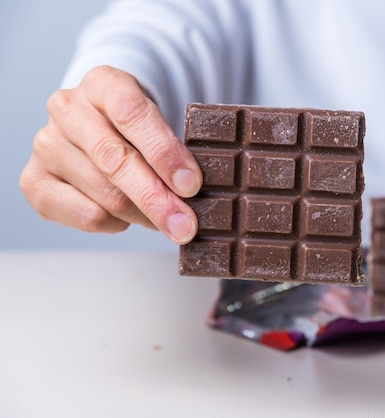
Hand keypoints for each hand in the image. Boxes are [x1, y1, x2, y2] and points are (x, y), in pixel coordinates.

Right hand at [19, 65, 201, 243]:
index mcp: (103, 83)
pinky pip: (87, 216)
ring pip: (106, 195)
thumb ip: (175, 151)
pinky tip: (126, 215)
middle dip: (158, 199)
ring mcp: (46, 145)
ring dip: (144, 216)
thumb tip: (193, 192)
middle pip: (116, 161)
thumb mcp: (159, 123)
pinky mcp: (34, 181)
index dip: (164, 152)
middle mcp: (67, 109)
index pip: (132, 114)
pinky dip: (116, 223)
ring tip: (163, 217)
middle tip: (186, 225)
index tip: (191, 184)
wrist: (100, 129)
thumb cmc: (136, 130)